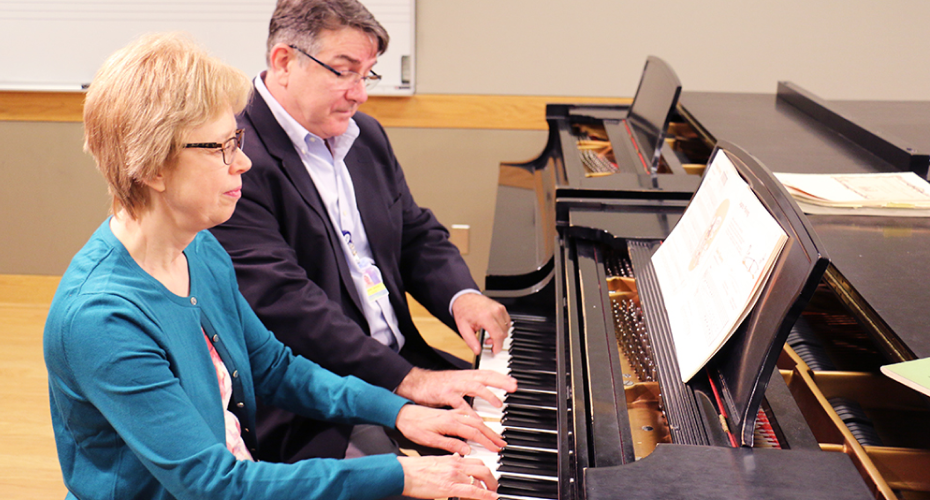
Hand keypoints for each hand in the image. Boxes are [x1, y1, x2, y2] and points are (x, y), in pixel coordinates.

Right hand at [395, 367, 516, 412]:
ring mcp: (454, 386)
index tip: (514, 382)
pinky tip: (475, 419)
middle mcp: (462, 379)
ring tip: (499, 404)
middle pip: (485, 377)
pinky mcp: (445, 394)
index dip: (501, 377)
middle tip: (514, 387)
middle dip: (501, 381)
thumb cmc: (436, 386)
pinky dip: (468, 411)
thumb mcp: (456, 384)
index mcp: (466, 376)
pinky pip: (459, 403)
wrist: (415, 383)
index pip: (487, 373)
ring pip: (475, 387)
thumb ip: (469, 389)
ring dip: (488, 395)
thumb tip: (483, 394)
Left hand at [395, 404, 505, 454]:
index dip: (487, 441)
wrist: (402, 413)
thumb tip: (467, 450)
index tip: (496, 448)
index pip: (474, 433)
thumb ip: (450, 444)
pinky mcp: (449, 412)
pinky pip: (468, 414)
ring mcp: (452, 412)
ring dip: (487, 427)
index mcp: (450, 422)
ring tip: (496, 435)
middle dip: (492, 434)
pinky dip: (478, 420)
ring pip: (475, 418)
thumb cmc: (413, 427)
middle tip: (502, 443)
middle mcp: (453, 415)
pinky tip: (481, 424)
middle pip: (479, 424)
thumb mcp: (429, 440)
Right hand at [397, 454, 497, 499]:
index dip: (486, 471)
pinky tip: (492, 498)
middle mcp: (456, 465)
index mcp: (453, 459)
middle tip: (494, 487)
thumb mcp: (436, 461)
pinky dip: (484, 495)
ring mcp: (454, 475)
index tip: (489, 478)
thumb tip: (457, 460)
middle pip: (483, 468)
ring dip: (489, 487)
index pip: (476, 461)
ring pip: (479, 478)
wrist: (403, 472)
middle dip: (492, 479)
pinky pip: (472, 491)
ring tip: (492, 494)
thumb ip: (449, 462)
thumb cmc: (416, 469)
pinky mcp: (449, 487)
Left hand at [451, 293, 510, 354]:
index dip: (498, 346)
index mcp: (485, 317)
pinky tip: (494, 328)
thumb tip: (477, 350)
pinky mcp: (501, 307)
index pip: (498, 335)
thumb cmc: (464, 310)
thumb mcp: (463, 328)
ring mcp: (499, 308)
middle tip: (487, 342)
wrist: (464, 297)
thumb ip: (471, 341)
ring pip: (507, 327)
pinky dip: (502, 327)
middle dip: (497, 341)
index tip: (495, 351)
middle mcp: (495, 311)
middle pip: (504, 333)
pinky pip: (507, 321)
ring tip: (489, 334)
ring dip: (500, 334)